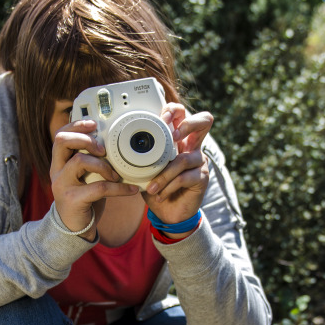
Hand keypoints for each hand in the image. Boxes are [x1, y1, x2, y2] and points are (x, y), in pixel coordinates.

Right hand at [50, 119, 138, 239]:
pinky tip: (131, 190)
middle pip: (63, 141)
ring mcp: (62, 185)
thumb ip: (90, 162)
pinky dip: (119, 189)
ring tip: (116, 175)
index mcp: (59, 163)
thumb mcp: (84, 178)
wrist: (73, 229)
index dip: (76, 126)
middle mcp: (57, 171)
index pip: (61, 135)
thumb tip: (112, 146)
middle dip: (87, 140)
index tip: (94, 124)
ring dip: (104, 166)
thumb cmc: (83, 200)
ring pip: (80, 162)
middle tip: (103, 150)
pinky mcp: (73, 199)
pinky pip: (99, 188)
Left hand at [143, 104, 212, 236]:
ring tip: (151, 187)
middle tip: (172, 136)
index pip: (183, 114)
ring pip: (183, 159)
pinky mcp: (202, 178)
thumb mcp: (145, 170)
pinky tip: (160, 195)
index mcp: (179, 140)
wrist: (169, 213)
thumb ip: (140, 157)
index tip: (161, 119)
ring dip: (163, 175)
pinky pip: (184, 178)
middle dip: (187, 124)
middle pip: (204, 121)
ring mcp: (200, 162)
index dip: (175, 110)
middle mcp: (193, 147)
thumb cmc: (158, 188)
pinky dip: (168, 187)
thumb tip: (120, 147)